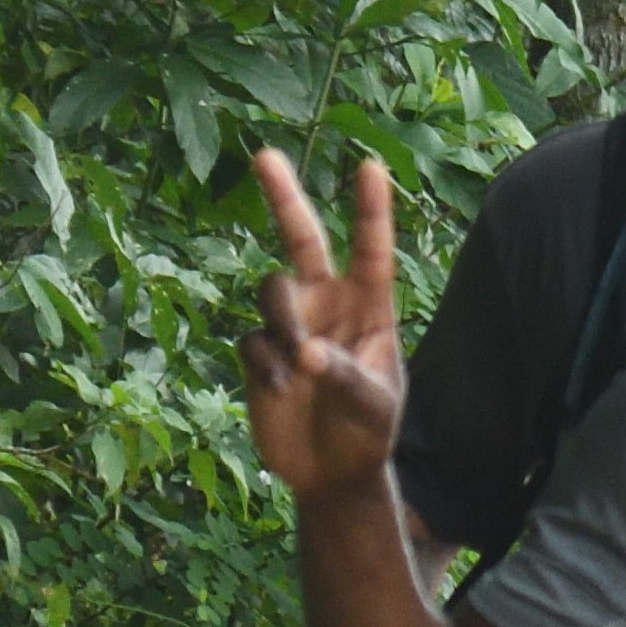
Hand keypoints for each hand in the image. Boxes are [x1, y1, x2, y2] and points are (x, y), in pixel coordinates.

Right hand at [242, 151, 407, 503]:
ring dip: (283, 321)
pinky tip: (282, 391)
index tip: (370, 166)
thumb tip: (303, 352)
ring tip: (300, 365)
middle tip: (265, 154)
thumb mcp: (373, 404)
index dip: (371, 210)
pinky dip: (265, 365)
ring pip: (271, 290)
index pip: (371, 250)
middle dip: (283, 197)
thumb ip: (344, 374)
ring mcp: (289, 323)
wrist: (332, 472)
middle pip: (300, 239)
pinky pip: (252, 339)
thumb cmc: (368, 432)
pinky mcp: (258, 350)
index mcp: (370, 307)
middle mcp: (327, 304)